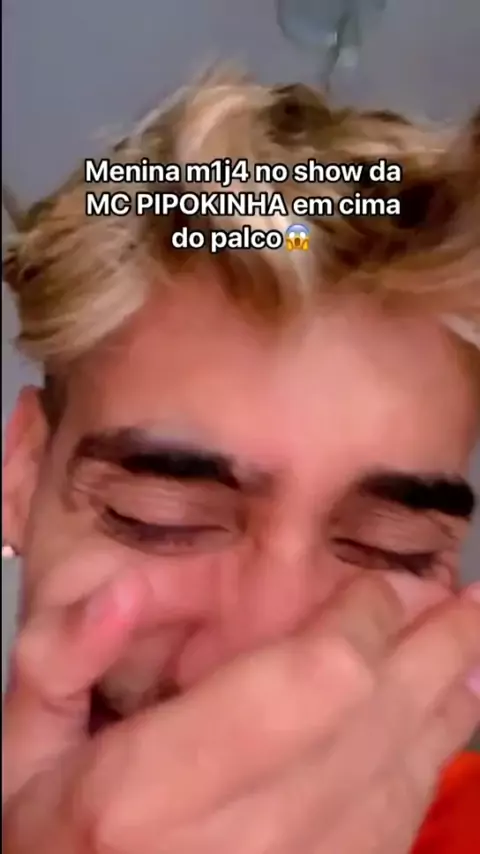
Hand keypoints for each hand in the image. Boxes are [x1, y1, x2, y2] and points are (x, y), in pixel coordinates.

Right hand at [3, 567, 479, 853]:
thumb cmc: (52, 845)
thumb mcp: (20, 749)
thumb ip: (59, 662)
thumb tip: (119, 594)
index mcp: (147, 794)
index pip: (308, 682)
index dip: (360, 623)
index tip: (372, 587)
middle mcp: (233, 846)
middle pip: (374, 722)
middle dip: (431, 646)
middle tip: (462, 594)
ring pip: (404, 777)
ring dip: (450, 692)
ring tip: (474, 631)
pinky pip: (396, 825)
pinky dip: (435, 756)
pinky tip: (455, 707)